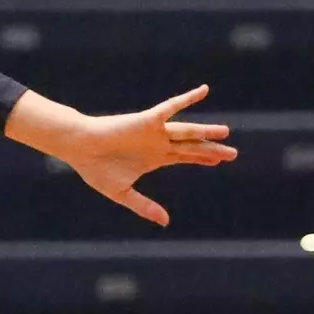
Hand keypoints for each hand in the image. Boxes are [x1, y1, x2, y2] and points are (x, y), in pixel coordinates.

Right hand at [57, 85, 234, 226]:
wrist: (80, 147)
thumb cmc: (95, 169)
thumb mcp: (122, 193)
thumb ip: (144, 206)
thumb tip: (166, 222)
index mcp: (153, 158)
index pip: (183, 158)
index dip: (201, 160)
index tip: (218, 162)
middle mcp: (157, 144)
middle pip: (191, 147)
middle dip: (211, 150)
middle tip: (233, 153)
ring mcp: (154, 132)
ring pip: (187, 131)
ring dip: (206, 132)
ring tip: (226, 132)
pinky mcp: (148, 120)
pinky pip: (171, 107)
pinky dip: (187, 99)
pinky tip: (204, 91)